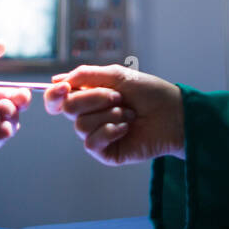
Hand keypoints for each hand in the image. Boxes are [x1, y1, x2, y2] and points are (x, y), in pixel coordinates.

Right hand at [44, 64, 183, 165]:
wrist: (173, 113)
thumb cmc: (149, 92)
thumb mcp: (117, 76)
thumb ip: (85, 75)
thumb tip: (56, 80)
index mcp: (90, 96)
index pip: (59, 98)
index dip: (55, 94)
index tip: (63, 87)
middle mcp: (90, 115)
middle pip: (67, 108)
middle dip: (94, 98)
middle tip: (118, 97)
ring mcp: (98, 135)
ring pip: (81, 124)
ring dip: (109, 114)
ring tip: (129, 114)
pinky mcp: (106, 152)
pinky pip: (91, 142)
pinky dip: (110, 131)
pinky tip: (127, 128)